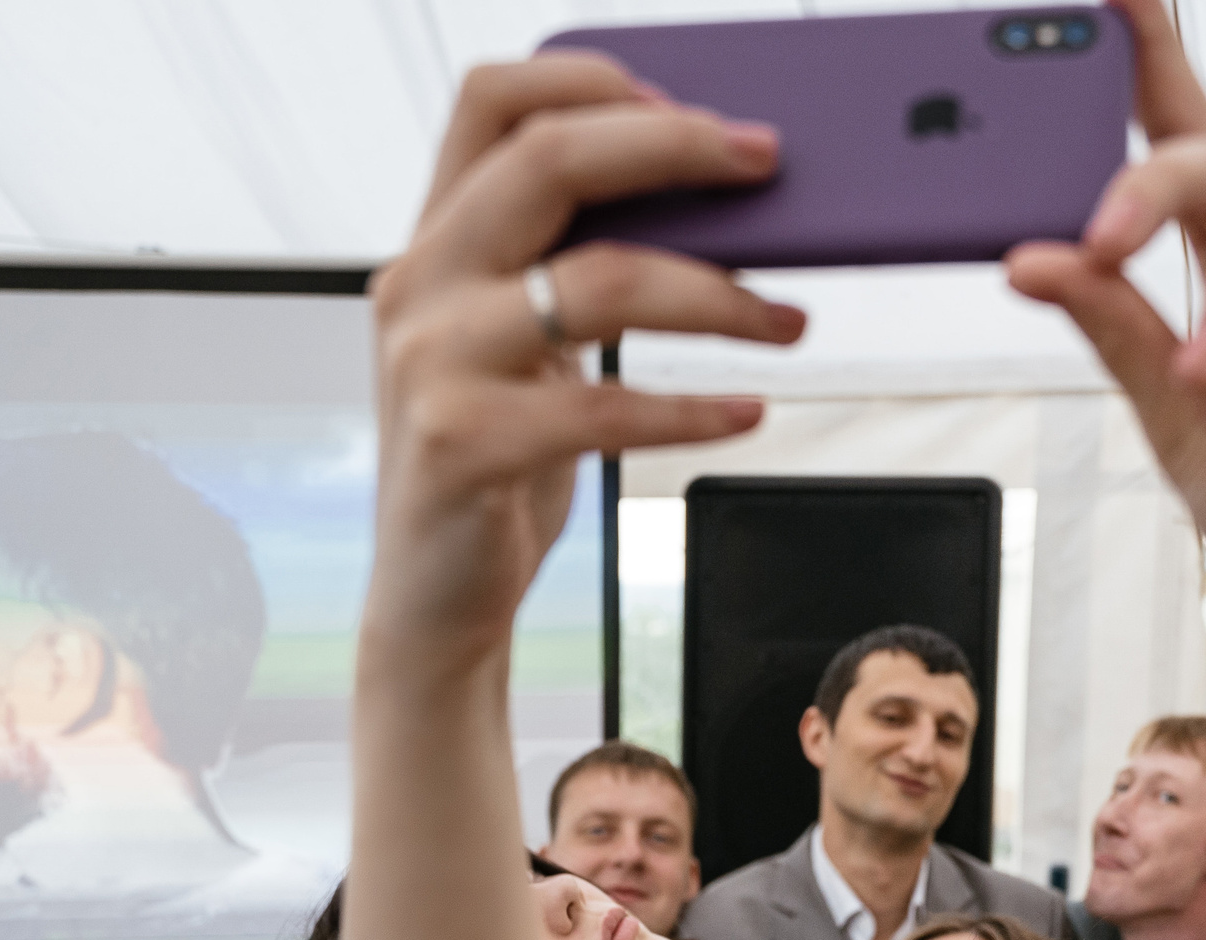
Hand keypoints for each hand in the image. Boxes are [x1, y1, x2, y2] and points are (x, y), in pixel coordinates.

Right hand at [367, 56, 804, 665]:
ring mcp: (434, 362)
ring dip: (718, 293)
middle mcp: (420, 284)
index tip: (695, 109)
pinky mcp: (463, 444)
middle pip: (549, 158)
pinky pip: (607, 407)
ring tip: (785, 319)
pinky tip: (745, 411)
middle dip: (676, 147)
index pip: (493, 101)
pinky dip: (694, 407)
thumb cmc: (495, 458)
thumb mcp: (523, 343)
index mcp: (435, 240)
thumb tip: (714, 204)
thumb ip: (573, 264)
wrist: (432, 593)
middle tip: (767, 165)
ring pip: (600, 279)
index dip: (596, 81)